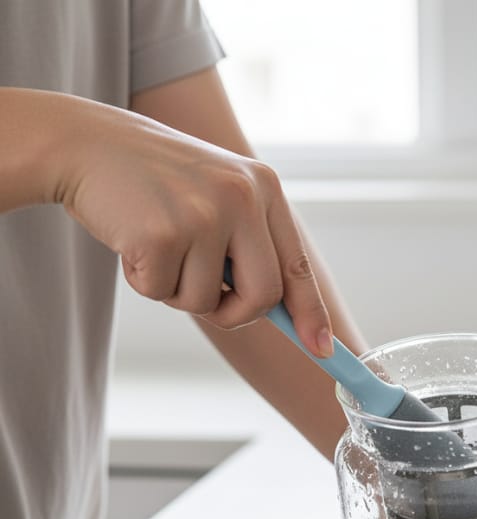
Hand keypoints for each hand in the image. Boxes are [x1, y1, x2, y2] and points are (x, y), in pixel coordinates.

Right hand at [56, 97, 332, 354]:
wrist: (86, 144)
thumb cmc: (155, 180)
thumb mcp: (217, 195)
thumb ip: (249, 243)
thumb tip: (279, 308)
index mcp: (263, 187)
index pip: (297, 266)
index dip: (310, 313)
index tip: (322, 348)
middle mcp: (241, 197)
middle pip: (263, 297)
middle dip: (235, 313)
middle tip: (209, 298)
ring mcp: (203, 215)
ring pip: (207, 302)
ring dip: (177, 290)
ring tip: (157, 245)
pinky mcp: (162, 235)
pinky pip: (162, 294)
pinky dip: (144, 281)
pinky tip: (132, 241)